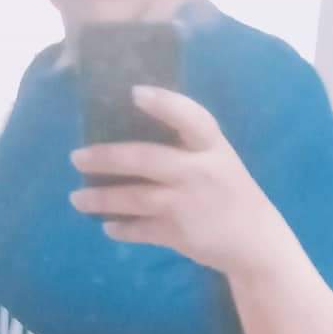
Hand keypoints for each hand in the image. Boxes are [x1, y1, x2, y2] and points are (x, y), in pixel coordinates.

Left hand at [70, 88, 278, 276]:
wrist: (255, 241)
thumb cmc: (229, 191)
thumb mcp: (219, 158)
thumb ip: (187, 145)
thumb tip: (131, 131)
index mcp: (212, 146)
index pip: (190, 117)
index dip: (163, 104)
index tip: (134, 92)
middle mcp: (199, 172)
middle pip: (146, 159)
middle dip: (107, 157)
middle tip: (76, 157)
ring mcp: (188, 205)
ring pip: (136, 198)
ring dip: (102, 198)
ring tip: (77, 198)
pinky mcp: (180, 235)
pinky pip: (142, 231)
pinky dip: (122, 229)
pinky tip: (107, 227)